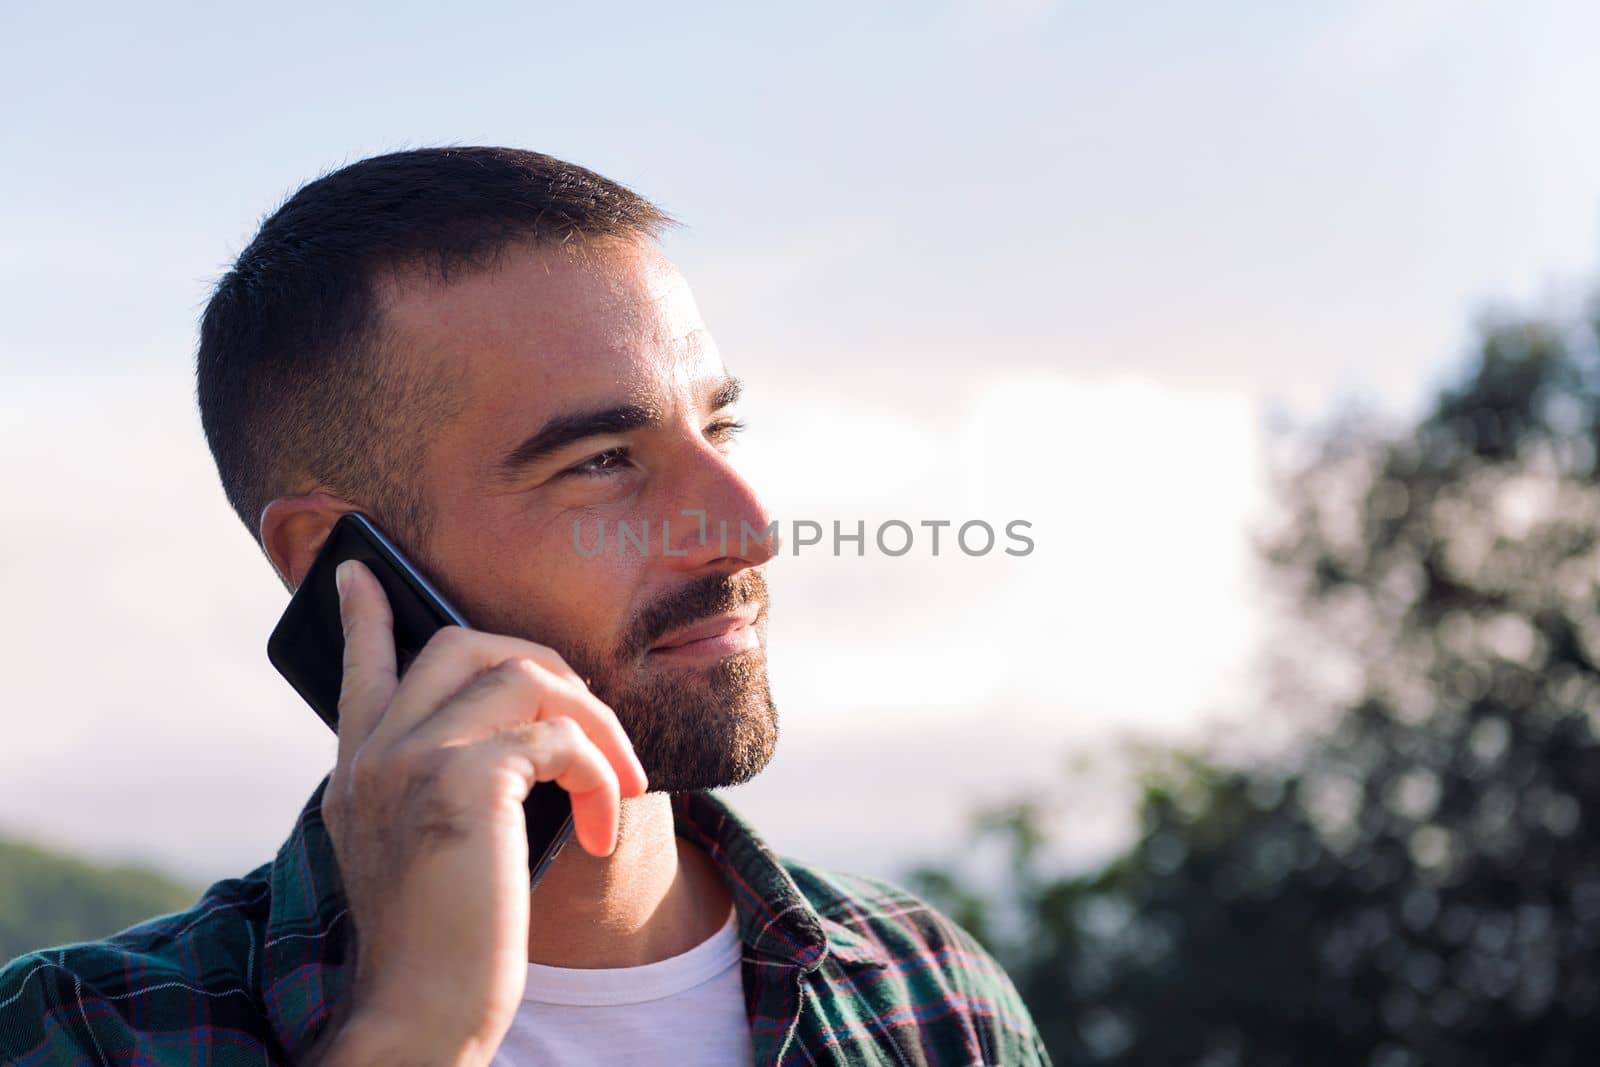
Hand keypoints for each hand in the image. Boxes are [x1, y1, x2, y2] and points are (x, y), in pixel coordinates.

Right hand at [308, 558, 647, 1065]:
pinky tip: (599, 826)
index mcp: (359, 770)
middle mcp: (375, 753)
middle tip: (588, 719)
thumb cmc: (441, 944)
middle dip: (546, 665)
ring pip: (526, 677)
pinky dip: (600, 774)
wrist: (421, 1014)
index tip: (359, 571)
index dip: (367, 616)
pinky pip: (559, 739)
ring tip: (619, 781)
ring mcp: (412, 760)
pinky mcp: (461, 782)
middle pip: (462, 645)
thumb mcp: (424, 851)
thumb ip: (445, 784)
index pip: (361, 668)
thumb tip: (522, 738)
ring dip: (594, 723)